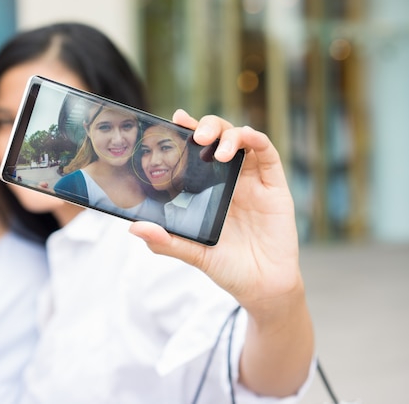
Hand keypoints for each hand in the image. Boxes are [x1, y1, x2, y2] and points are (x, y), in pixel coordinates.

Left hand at [129, 109, 301, 312]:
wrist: (262, 288)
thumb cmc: (228, 269)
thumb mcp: (193, 254)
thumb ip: (167, 242)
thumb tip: (134, 228)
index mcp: (209, 189)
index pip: (197, 152)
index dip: (188, 132)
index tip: (174, 119)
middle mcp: (230, 179)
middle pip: (219, 137)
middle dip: (208, 127)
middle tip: (196, 135)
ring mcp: (253, 181)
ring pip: (242, 139)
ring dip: (229, 134)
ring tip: (216, 150)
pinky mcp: (274, 187)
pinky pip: (268, 154)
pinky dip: (256, 140)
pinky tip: (244, 139)